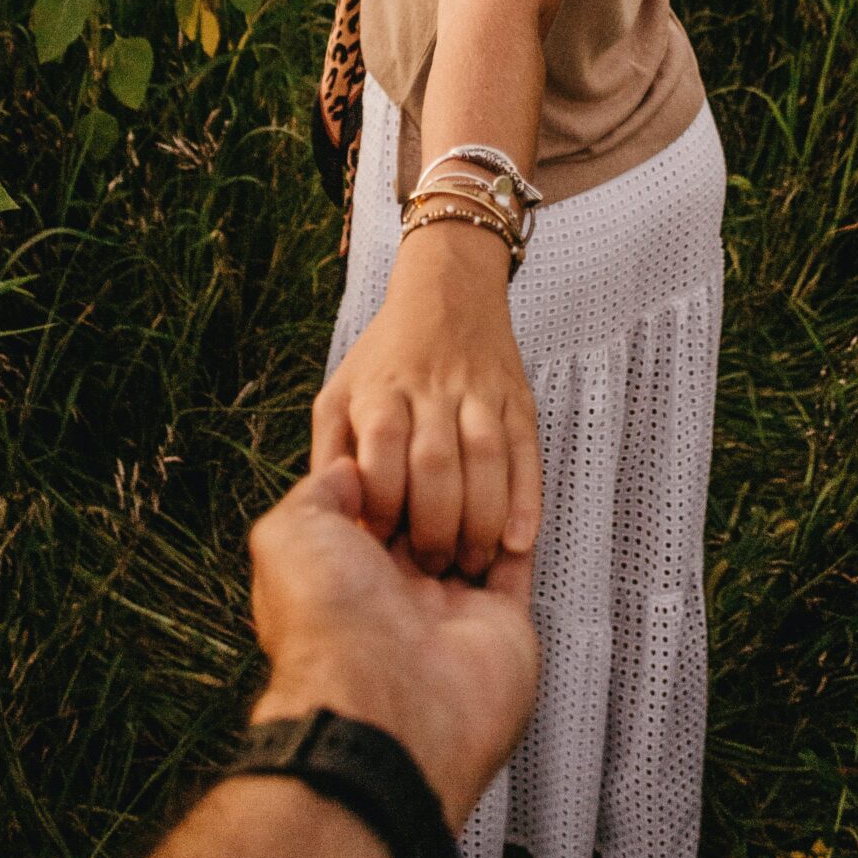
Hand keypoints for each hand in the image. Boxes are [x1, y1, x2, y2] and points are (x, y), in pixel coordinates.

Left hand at [249, 457, 539, 829]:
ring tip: (482, 476)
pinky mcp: (498, 626)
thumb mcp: (289, 535)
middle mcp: (396, 597)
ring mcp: (448, 614)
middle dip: (438, 490)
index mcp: (346, 574)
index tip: (405, 440)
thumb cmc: (329, 624)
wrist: (383, 701)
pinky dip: (520, 535)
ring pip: (472, 538)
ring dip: (480, 507)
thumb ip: (317, 493)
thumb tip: (343, 468)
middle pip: (426, 523)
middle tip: (450, 456)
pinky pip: (516, 571)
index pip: (376, 509)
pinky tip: (516, 506)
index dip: (391, 473)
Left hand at [311, 233, 541, 581]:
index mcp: (380, 390)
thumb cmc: (385, 358)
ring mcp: (480, 393)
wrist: (448, 290)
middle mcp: (432, 389)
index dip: (382, 502)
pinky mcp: (520, 401)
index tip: (380, 543)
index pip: (381, 450)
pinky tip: (518, 541)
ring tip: (472, 563)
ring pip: (486, 458)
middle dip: (434, 524)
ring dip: (481, 520)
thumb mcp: (337, 394)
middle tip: (431, 567)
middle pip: (435, 462)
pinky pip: (526, 453)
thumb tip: (333, 518)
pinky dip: (526, 500)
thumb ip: (330, 454)